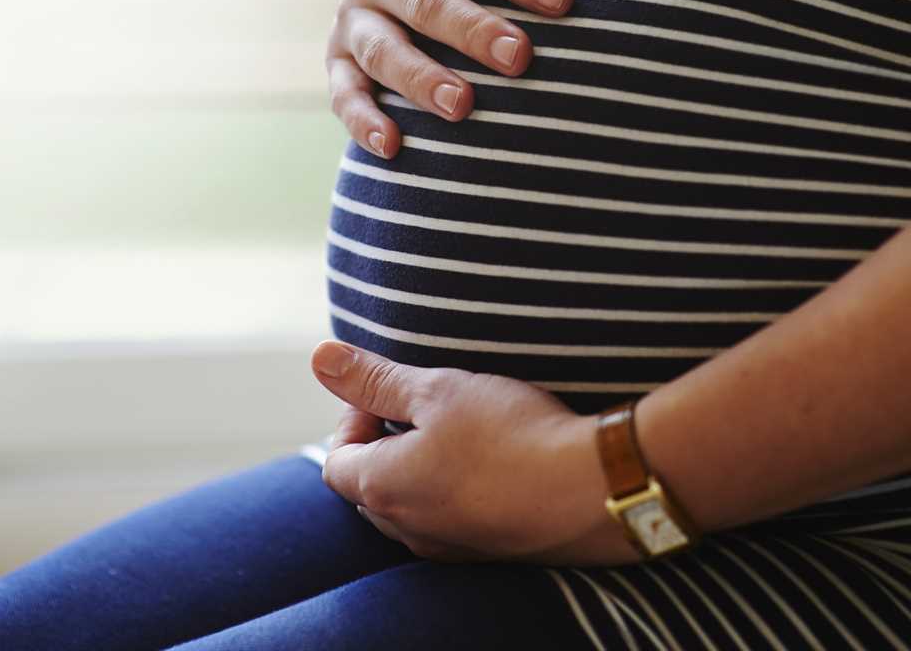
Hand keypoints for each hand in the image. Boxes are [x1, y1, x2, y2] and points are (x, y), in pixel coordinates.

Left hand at [310, 340, 643, 566]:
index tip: (393, 391)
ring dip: (423, 469)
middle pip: (370, 488)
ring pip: (412, 507)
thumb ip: (376, 378)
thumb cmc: (510, 433)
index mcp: (382, 488)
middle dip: (386, 444)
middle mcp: (407, 529)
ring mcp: (448, 547)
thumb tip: (320, 358)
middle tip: (427, 407)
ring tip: (465, 431)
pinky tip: (498, 462)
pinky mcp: (488, 552)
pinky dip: (458, 491)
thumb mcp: (438, 388)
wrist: (590, 490)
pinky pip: (452, 521)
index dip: (354, 417)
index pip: (336, 460)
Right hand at [326, 0, 578, 157]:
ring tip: (463, 107)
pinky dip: (361, 118)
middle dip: (473, 31)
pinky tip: (393, 146)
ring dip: (420, 79)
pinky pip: (344, 89)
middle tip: (521, 58)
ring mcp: (355, 12)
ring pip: (383, 49)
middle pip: (427, 2)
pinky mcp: (339, 53)